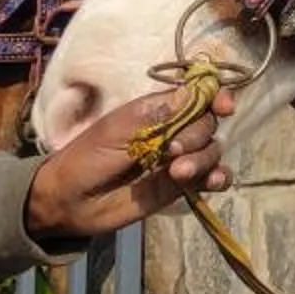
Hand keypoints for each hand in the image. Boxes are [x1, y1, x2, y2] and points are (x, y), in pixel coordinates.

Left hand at [22, 85, 234, 247]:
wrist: (69, 202)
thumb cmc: (86, 157)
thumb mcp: (117, 131)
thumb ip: (157, 114)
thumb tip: (195, 91)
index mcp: (158, 111)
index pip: (198, 95)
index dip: (215, 96)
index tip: (224, 106)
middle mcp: (173, 132)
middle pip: (208, 124)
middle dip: (197, 136)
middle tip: (172, 153)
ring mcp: (179, 160)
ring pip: (212, 150)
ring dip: (204, 159)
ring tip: (177, 174)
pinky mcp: (180, 187)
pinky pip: (212, 178)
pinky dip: (218, 177)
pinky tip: (211, 182)